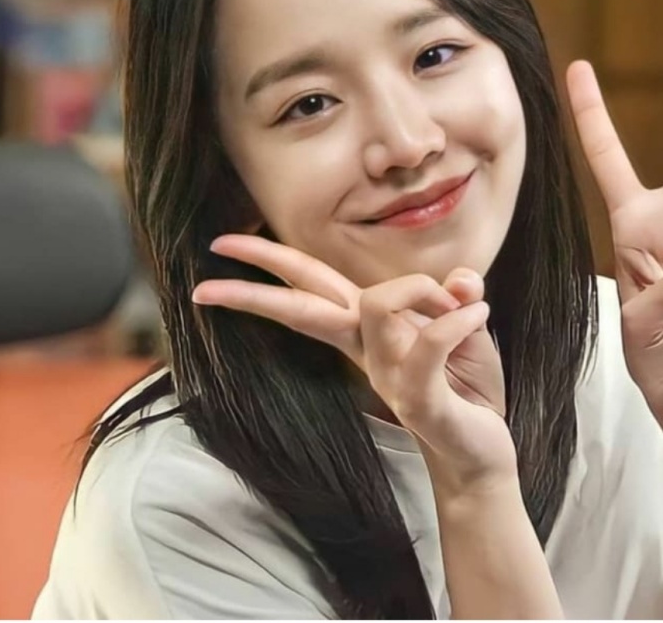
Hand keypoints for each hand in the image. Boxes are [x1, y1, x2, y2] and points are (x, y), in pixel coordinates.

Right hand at [192, 234, 516, 491]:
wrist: (482, 453)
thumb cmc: (467, 388)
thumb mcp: (465, 330)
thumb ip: (453, 298)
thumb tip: (460, 278)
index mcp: (366, 329)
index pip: (309, 287)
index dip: (268, 263)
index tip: (223, 246)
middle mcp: (365, 350)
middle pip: (303, 302)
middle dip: (258, 274)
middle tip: (216, 246)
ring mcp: (386, 375)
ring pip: (377, 304)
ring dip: (419, 286)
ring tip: (455, 300)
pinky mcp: (417, 397)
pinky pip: (428, 342)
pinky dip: (457, 319)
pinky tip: (476, 314)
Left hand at [566, 60, 662, 424]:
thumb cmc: (662, 360)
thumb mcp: (646, 315)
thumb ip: (650, 260)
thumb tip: (650, 236)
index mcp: (635, 226)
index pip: (609, 159)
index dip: (592, 115)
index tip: (577, 71)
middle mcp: (658, 218)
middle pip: (655, 207)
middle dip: (655, 270)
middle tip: (659, 299)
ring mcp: (662, 221)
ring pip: (659, 219)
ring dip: (660, 284)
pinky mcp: (650, 227)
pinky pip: (661, 254)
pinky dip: (661, 288)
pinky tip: (661, 297)